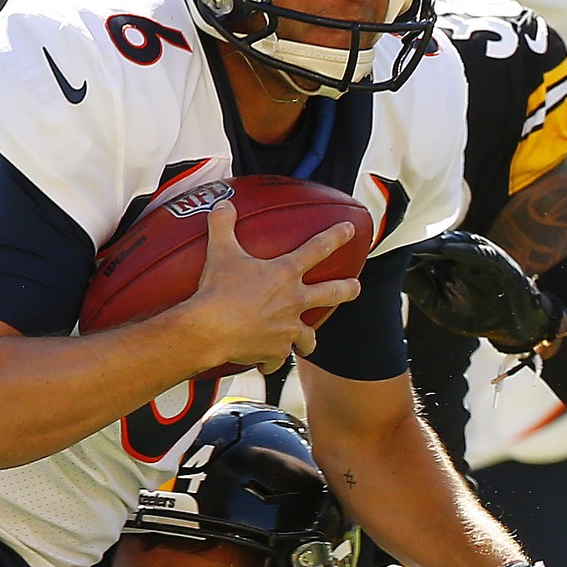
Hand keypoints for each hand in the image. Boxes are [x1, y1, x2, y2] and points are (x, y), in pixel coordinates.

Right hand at [178, 202, 361, 372]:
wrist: (210, 330)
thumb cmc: (217, 290)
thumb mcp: (220, 251)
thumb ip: (223, 225)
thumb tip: (223, 203)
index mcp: (285, 274)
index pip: (317, 249)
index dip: (335, 236)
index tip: (350, 229)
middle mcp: (294, 302)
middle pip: (331, 294)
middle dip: (347, 289)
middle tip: (356, 288)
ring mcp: (288, 329)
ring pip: (308, 337)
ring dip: (308, 340)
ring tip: (307, 343)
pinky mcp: (275, 352)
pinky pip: (277, 360)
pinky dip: (271, 361)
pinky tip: (265, 363)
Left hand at [403, 232, 566, 352]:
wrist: (512, 325)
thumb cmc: (475, 315)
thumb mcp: (439, 305)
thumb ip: (418, 287)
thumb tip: (391, 273)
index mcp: (442, 264)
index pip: (419, 251)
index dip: (401, 249)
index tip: (381, 249)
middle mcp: (459, 255)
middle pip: (433, 242)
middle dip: (414, 241)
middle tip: (393, 239)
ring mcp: (479, 255)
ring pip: (455, 242)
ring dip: (435, 242)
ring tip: (416, 241)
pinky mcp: (498, 261)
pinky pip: (480, 252)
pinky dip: (464, 250)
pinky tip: (449, 249)